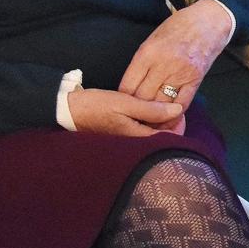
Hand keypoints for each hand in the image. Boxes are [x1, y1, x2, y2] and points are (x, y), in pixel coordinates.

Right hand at [68, 87, 185, 135]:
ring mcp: (125, 142)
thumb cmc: (96, 105)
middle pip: (161, 139)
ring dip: (160, 123)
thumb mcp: (125, 103)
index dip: (178, 125)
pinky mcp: (120, 137)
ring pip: (151, 136)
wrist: (68, 110)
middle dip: (170, 124)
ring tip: (162, 107)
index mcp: (135, 138)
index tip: (180, 110)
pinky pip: (141, 133)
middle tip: (173, 106)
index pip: (167, 139)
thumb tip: (178, 110)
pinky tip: (148, 112)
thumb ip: (152, 109)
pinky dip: (148, 124)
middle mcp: (132, 144)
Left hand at [118, 0, 232, 109]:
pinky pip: (181, 104)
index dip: (123, 99)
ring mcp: (181, 73)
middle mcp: (163, 65)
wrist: (209, 20)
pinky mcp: (196, 79)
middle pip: (142, 99)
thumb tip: (130, 88)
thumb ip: (141, 62)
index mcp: (147, 52)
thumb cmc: (178, 26)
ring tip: (148, 122)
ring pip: (160, 105)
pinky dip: (174, 115)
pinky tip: (168, 118)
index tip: (123, 104)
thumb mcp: (152, 39)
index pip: (127, 86)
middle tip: (133, 117)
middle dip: (136, 110)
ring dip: (154, 116)